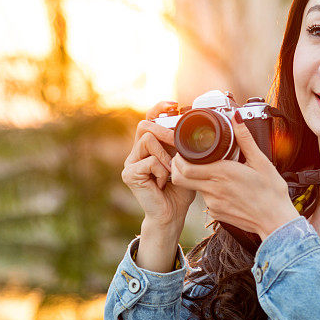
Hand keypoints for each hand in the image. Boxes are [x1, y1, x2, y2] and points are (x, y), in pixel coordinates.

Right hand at [121, 101, 196, 228]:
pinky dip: (161, 170)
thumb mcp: (185, 161)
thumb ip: (182, 144)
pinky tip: (163, 182)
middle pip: (145, 125)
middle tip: (178, 143)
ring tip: (170, 171)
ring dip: (165, 154)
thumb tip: (190, 124)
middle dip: (165, 131)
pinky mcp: (129, 173)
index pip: (149, 119)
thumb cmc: (180, 189)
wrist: (171, 214)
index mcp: (149, 147)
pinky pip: (149, 160)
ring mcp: (130, 162)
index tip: (174, 105)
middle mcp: (136, 152)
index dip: (159, 108)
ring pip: (147, 140)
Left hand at [170, 111, 299, 239]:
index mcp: (222, 173)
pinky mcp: (216, 214)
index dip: (179, 158)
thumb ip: (245, 138)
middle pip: (180, 178)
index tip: (184, 151)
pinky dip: (209, 191)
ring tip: (213, 172)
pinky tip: (223, 188)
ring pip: (194, 188)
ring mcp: (213, 204)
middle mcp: (213, 190)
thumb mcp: (261, 161)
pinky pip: (205, 200)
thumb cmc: (271, 193)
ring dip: (197, 178)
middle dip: (178, 167)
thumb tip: (236, 118)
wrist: (276, 221)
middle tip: (186, 159)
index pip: (185, 167)